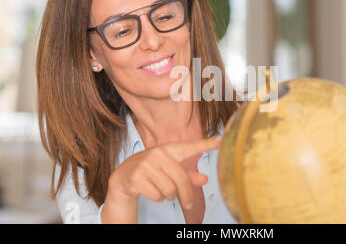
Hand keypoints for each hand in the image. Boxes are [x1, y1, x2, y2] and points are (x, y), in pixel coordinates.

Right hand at [107, 135, 221, 209]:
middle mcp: (158, 154)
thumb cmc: (153, 171)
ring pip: (169, 190)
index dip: (206, 144)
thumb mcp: (171, 171)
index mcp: (170, 150)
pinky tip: (152, 191)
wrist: (125, 175)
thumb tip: (205, 179)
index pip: (191, 147)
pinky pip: (157, 195)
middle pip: (181, 179)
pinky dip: (158, 198)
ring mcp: (146, 164)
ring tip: (163, 190)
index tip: (221, 140)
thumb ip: (188, 175)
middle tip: (189, 204)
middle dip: (187, 195)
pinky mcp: (137, 177)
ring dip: (169, 196)